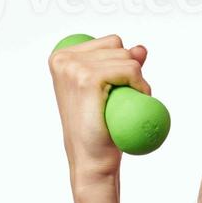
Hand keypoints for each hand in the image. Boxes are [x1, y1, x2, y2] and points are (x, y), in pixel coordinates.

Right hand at [47, 33, 151, 181]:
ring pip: (127, 58)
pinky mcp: (88, 78)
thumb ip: (122, 65)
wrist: (92, 159)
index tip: (114, 89)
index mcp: (61, 57)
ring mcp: (73, 68)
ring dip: (137, 80)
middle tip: (119, 100)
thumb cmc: (98, 128)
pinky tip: (136, 98)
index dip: (122, 63)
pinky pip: (130, 70)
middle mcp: (63, 59)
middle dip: (129, 70)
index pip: (110, 42)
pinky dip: (140, 84)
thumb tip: (141, 48)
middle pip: (118, 46)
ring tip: (123, 103)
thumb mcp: (108, 89)